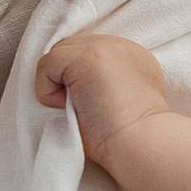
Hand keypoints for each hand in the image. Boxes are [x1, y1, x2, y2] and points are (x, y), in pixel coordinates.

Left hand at [35, 34, 169, 160]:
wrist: (143, 144)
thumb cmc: (130, 137)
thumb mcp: (126, 99)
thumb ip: (108, 82)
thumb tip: (75, 87)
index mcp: (133, 57)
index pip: (89, 52)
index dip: (79, 79)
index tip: (93, 106)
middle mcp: (121, 46)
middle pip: (71, 49)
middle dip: (67, 79)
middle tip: (87, 108)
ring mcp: (105, 47)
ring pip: (58, 55)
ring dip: (59, 85)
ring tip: (82, 108)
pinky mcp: (87, 56)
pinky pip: (47, 64)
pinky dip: (48, 91)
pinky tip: (73, 107)